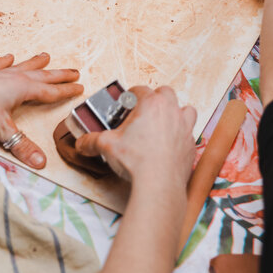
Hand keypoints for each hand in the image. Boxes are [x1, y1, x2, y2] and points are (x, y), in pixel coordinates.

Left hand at [0, 53, 82, 168]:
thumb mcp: (1, 130)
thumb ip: (22, 146)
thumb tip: (41, 162)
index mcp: (23, 89)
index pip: (50, 92)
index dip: (66, 91)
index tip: (80, 88)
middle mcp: (14, 78)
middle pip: (42, 76)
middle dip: (59, 75)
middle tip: (74, 71)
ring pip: (23, 67)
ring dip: (36, 63)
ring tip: (46, 56)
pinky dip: (4, 62)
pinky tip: (8, 57)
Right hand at [75, 86, 195, 186]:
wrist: (159, 183)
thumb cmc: (137, 160)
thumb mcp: (106, 146)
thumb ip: (91, 141)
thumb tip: (82, 143)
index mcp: (151, 104)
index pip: (140, 90)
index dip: (130, 95)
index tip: (125, 103)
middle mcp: (171, 111)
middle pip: (166, 93)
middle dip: (155, 98)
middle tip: (143, 111)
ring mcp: (185, 127)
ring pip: (185, 109)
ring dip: (176, 112)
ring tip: (164, 123)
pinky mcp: (191, 144)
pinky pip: (189, 133)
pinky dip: (181, 135)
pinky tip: (170, 144)